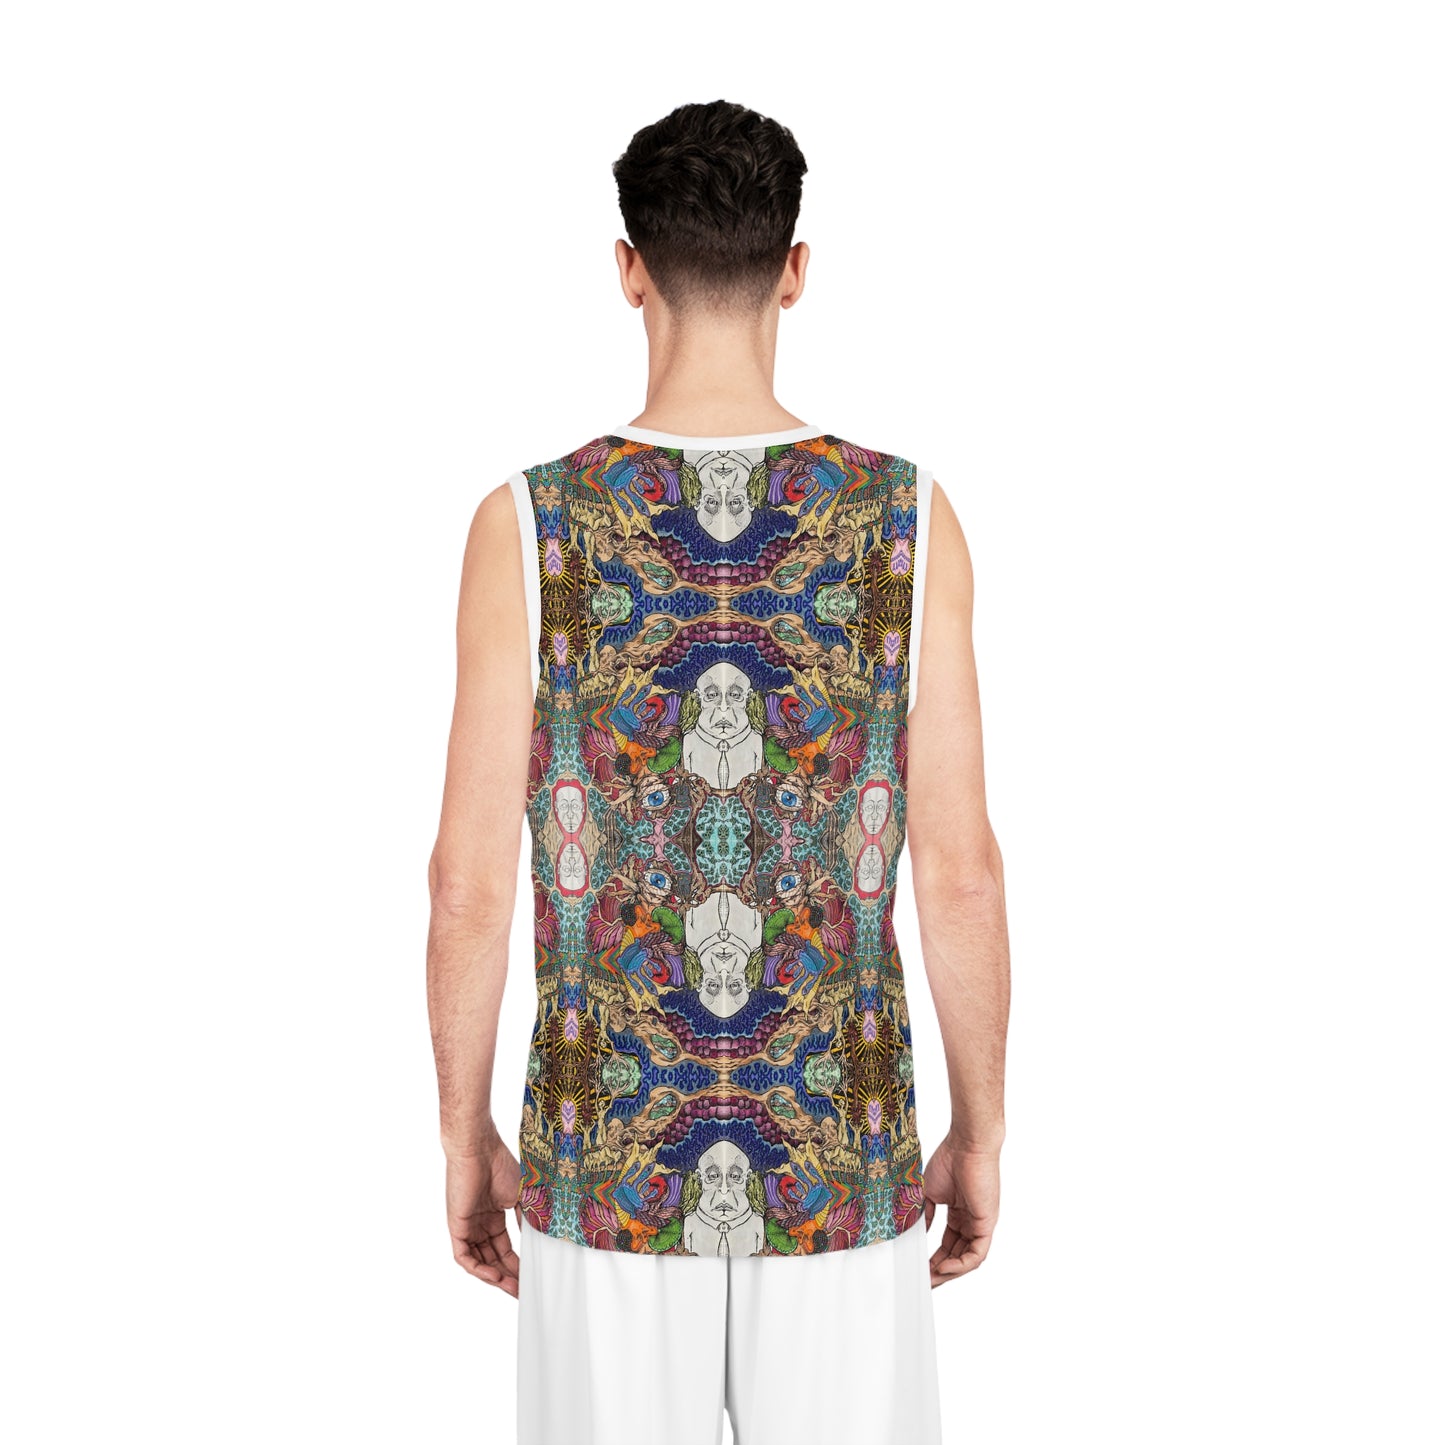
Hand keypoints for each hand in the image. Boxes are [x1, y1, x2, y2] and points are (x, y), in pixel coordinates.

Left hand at [444, 1131, 521, 1296]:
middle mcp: (479, 1224)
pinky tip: (495, 1276)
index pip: (504, 1249)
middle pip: (493, 1259)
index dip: (517, 1265)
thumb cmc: (500, 1164)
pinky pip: (464, 1257)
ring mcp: (467, 1227)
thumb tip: (540, 1242)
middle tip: (523, 1292)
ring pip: (479, 1262)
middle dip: (508, 1277)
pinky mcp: (456, 1227)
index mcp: (493, 1216)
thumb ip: (526, 1219)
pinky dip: (478, 1269)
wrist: (479, 1148)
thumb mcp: (520, 1196)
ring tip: (513, 1289)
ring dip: (495, 1277)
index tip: (531, 1279)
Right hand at [922, 1132, 999, 1287]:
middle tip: (924, 1281)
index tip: (919, 1267)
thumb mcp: (929, 1193)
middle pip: (958, 1255)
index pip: (949, 1244)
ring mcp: (981, 1224)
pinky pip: (977, 1254)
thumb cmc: (949, 1160)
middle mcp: (972, 1221)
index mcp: (960, 1214)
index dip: (935, 1258)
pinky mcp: (987, 1224)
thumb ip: (924, 1215)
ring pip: (968, 1259)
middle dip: (941, 1271)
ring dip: (950, 1272)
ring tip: (931, 1279)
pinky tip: (944, 1268)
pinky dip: (960, 1265)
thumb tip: (916, 1234)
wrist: (966, 1144)